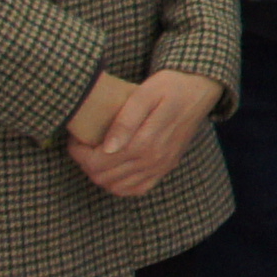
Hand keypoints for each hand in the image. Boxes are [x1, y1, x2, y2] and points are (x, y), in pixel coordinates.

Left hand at [73, 67, 221, 198]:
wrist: (200, 89)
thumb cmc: (170, 86)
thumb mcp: (145, 94)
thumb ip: (125, 121)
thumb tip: (107, 148)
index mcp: (145, 142)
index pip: (98, 161)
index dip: (79, 153)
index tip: (76, 138)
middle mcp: (154, 160)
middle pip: (104, 176)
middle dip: (85, 163)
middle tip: (83, 144)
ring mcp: (161, 166)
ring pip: (118, 187)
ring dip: (100, 175)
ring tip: (95, 155)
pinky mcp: (166, 167)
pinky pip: (138, 189)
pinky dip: (120, 186)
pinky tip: (114, 170)